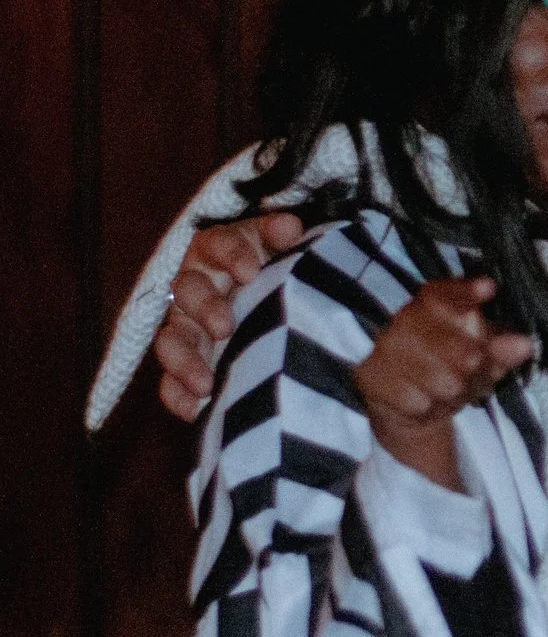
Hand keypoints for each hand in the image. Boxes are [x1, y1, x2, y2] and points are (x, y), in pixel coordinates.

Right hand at [156, 213, 306, 420]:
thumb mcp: (283, 248)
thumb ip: (282, 236)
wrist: (280, 300)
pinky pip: (169, 381)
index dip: (232, 256)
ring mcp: (186, 325)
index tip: (252, 272)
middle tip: (226, 327)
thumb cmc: (281, 269)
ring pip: (171, 339)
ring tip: (207, 383)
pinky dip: (178, 395)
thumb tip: (289, 227)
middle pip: (188, 291)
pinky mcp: (185, 362)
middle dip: (205, 308)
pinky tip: (196, 409)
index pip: (218, 245)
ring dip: (185, 360)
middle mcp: (196, 286)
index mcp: (220, 251)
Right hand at [354, 277, 534, 490]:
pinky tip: (425, 402)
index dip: (466, 292)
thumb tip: (524, 345)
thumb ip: (501, 349)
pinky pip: (414, 399)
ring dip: (452, 391)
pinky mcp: (370, 376)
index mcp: (432, 303)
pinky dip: (427, 407)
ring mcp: (383, 347)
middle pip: (450, 343)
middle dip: (471, 365)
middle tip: (472, 371)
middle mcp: (404, 318)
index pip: (445, 292)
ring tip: (450, 390)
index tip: (489, 289)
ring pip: (436, 376)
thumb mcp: (483, 357)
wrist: (413, 407)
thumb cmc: (453, 370)